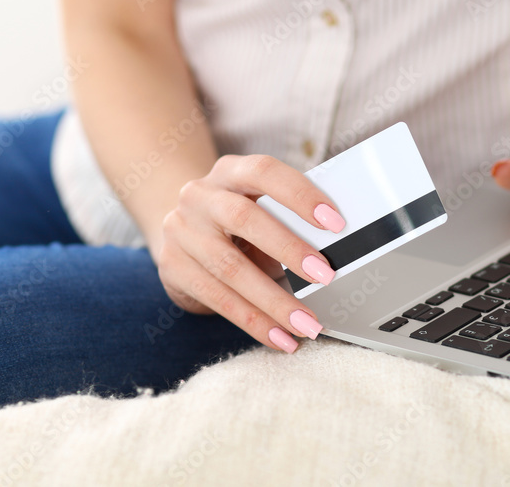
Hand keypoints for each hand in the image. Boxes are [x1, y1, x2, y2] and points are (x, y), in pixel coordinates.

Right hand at [154, 154, 346, 352]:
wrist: (179, 231)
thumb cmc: (234, 222)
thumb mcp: (256, 207)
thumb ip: (288, 219)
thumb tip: (338, 251)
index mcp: (229, 172)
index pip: (264, 172)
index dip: (300, 194)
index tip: (335, 222)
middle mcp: (200, 196)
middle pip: (244, 218)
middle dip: (288, 249)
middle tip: (325, 276)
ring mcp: (181, 230)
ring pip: (230, 268)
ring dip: (274, 301)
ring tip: (306, 324)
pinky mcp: (172, 267)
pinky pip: (218, 299)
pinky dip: (254, 322)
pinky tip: (279, 337)